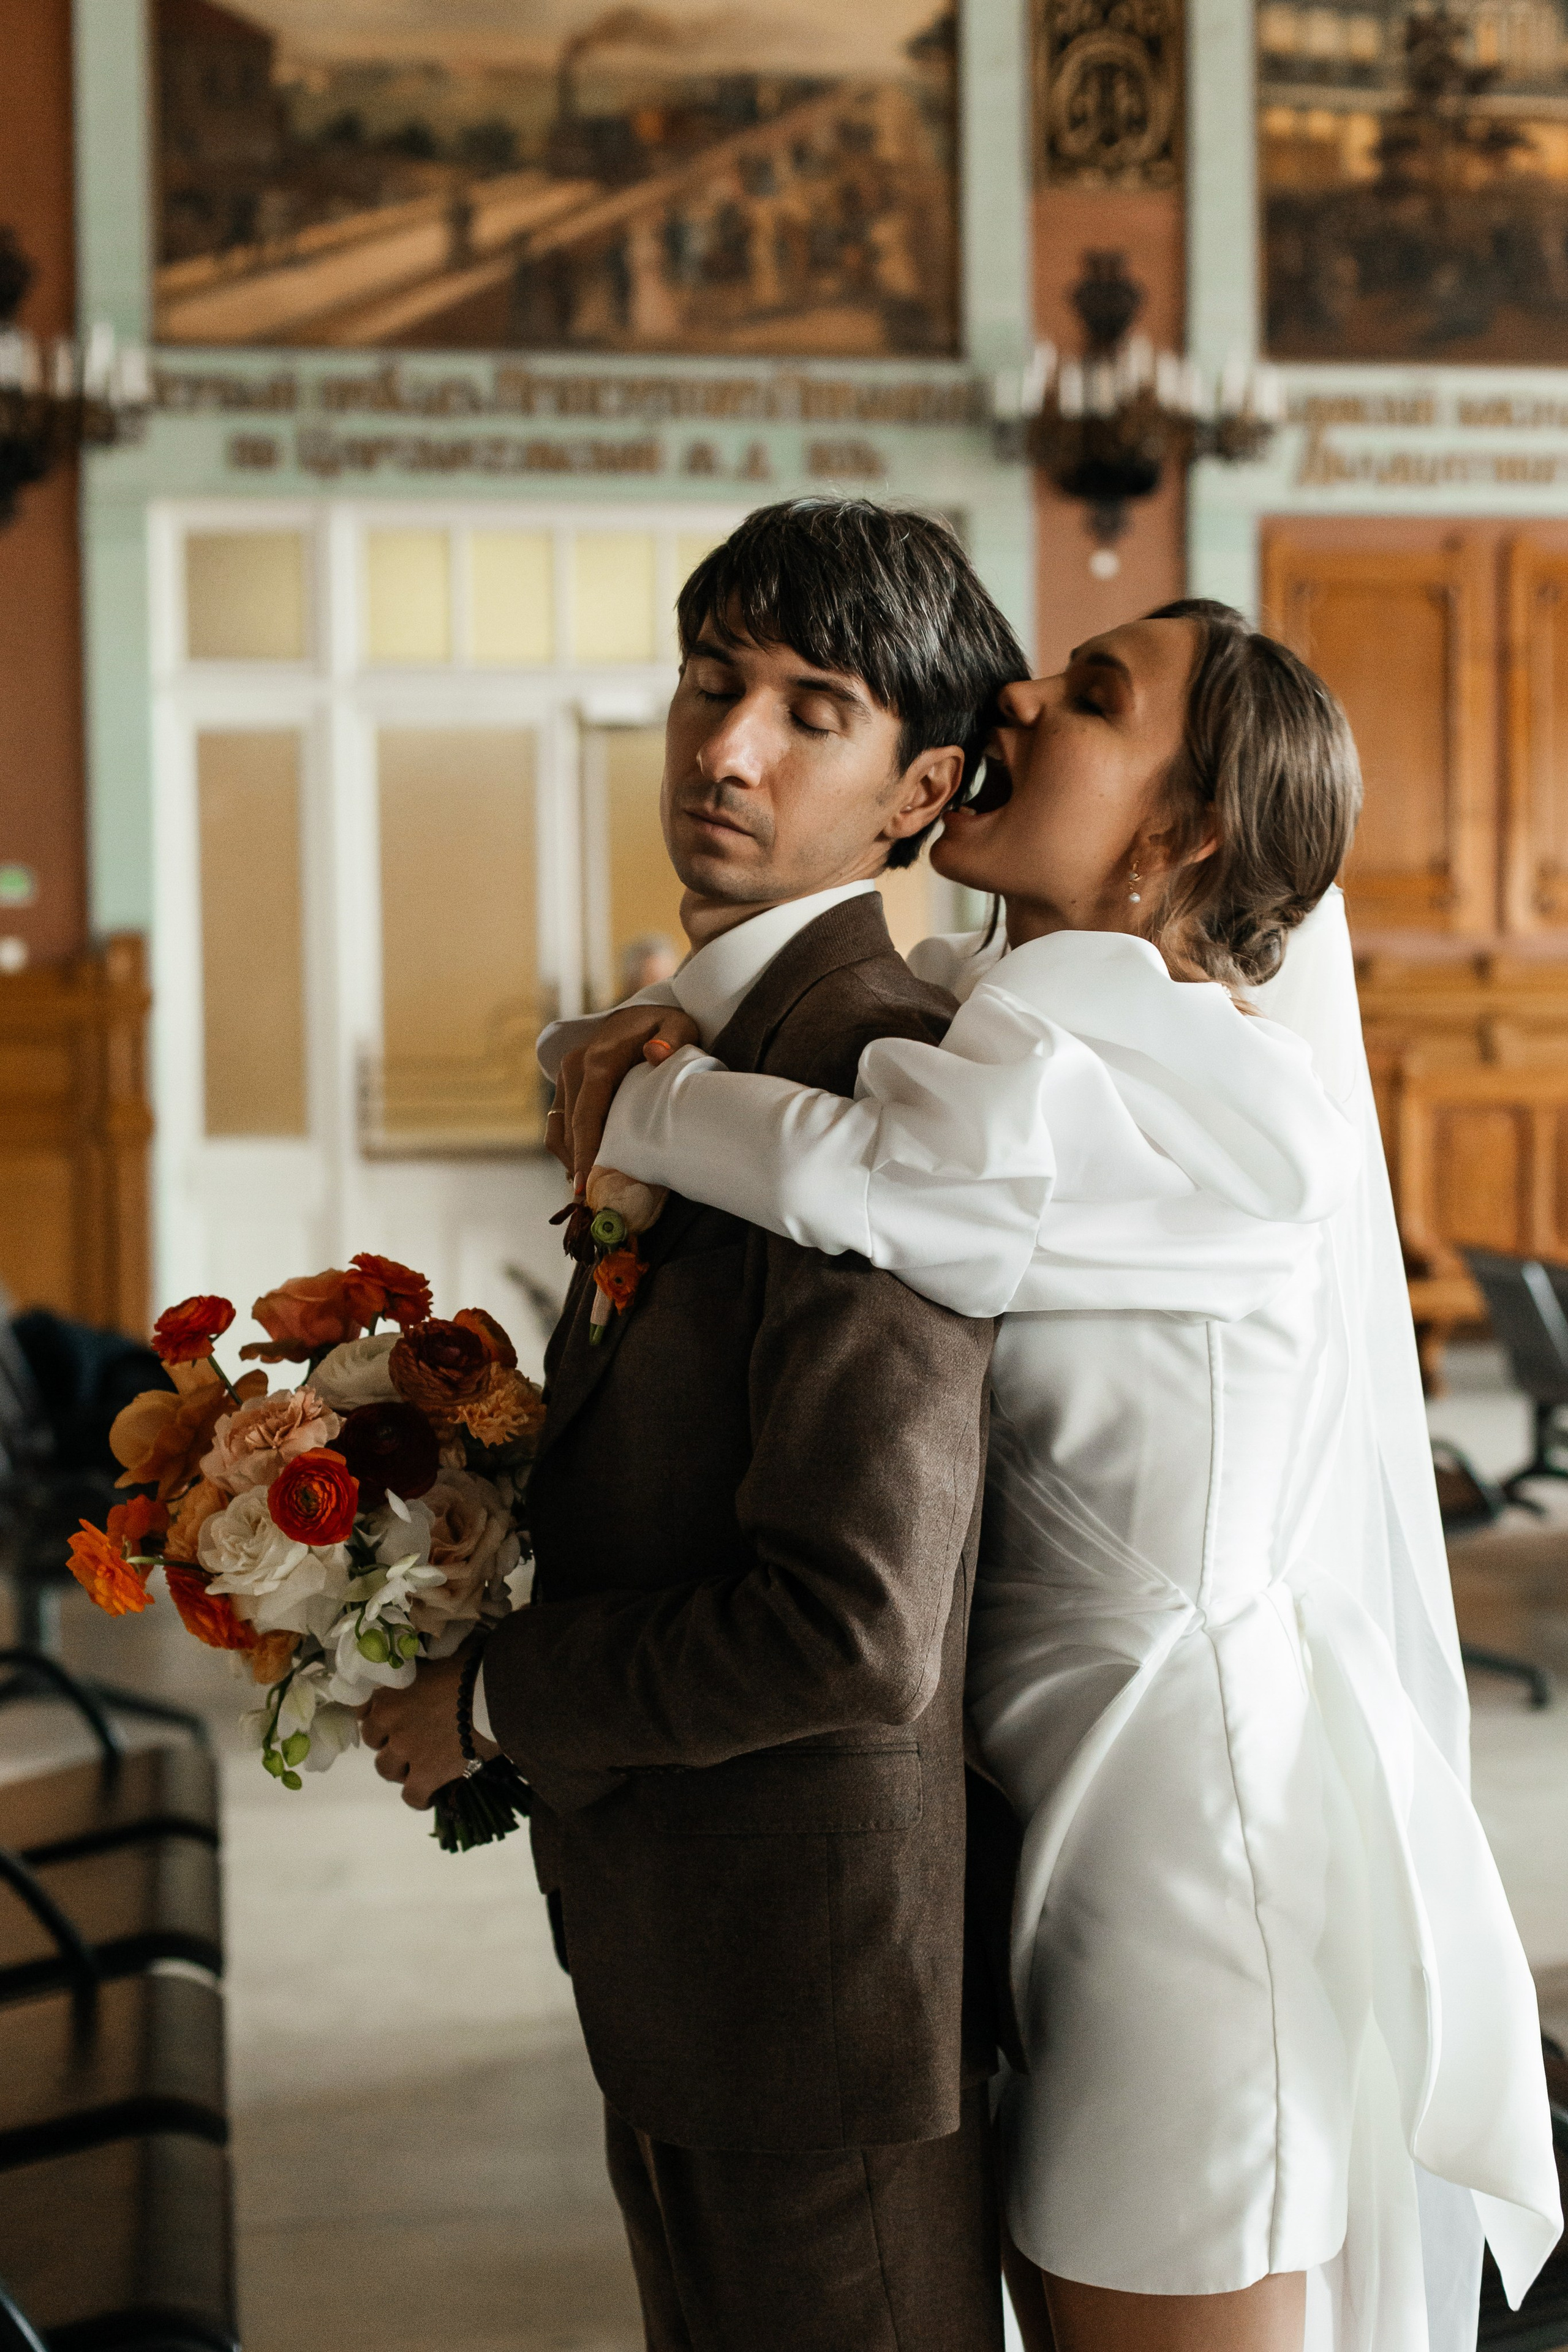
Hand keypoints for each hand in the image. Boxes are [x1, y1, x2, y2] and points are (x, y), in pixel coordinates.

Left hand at [359, 1650, 498, 1809]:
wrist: (501, 1692)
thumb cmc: (476, 1667)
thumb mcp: (442, 1656)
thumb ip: (426, 1664)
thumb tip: (432, 1665)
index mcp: (391, 1691)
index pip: (364, 1709)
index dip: (377, 1715)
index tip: (390, 1718)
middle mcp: (391, 1721)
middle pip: (374, 1740)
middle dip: (388, 1740)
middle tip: (410, 1739)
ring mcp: (407, 1749)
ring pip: (386, 1769)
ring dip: (400, 1768)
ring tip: (420, 1766)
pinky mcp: (427, 1774)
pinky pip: (412, 1796)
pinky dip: (419, 1798)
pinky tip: (431, 1795)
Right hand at [547, 1005, 699, 1182]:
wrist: (641, 1013)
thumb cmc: (665, 1024)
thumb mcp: (679, 1026)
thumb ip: (672, 1039)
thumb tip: (655, 1054)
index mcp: (598, 1060)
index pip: (586, 1114)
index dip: (585, 1151)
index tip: (587, 1184)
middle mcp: (575, 1069)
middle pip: (570, 1128)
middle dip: (577, 1166)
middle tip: (591, 1202)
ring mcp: (567, 1078)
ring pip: (558, 1129)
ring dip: (570, 1160)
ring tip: (589, 1191)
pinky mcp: (566, 1086)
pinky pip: (559, 1123)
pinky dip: (568, 1147)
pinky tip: (583, 1169)